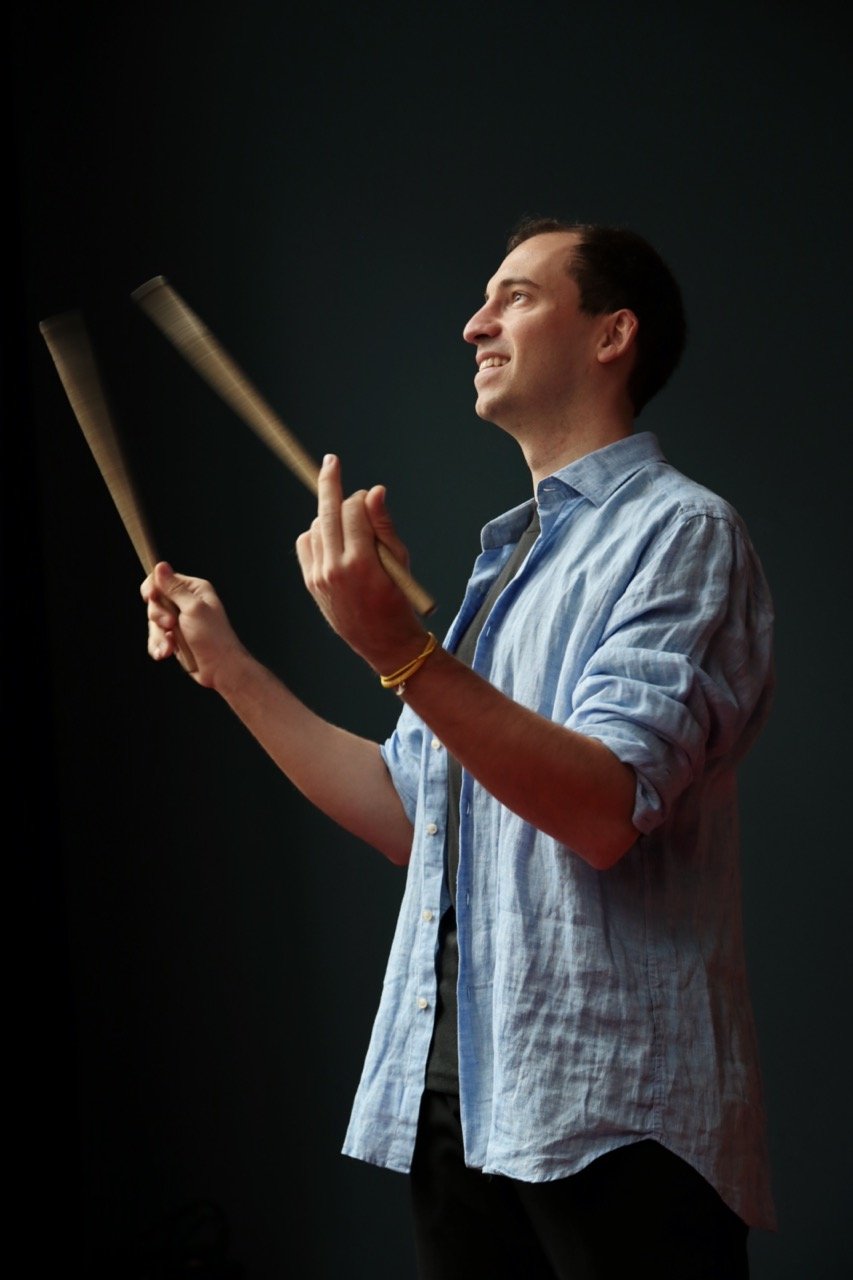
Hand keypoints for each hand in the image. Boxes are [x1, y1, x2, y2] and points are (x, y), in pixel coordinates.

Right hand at [140, 562, 246, 688]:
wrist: (220, 670)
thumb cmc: (214, 638)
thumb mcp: (193, 609)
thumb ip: (174, 589)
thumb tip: (161, 566)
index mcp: (194, 590)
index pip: (163, 579)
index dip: (153, 588)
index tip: (150, 597)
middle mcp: (185, 603)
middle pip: (155, 602)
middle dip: (158, 616)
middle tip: (171, 625)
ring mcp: (179, 622)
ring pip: (153, 623)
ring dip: (158, 636)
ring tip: (170, 646)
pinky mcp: (174, 638)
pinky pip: (155, 638)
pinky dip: (159, 646)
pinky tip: (166, 653)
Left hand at [295, 454, 428, 672]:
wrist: (382, 641)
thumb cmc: (398, 599)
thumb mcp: (400, 562)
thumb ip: (383, 524)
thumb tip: (374, 491)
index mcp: (361, 562)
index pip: (352, 511)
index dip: (360, 498)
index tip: (368, 493)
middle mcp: (335, 568)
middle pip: (326, 512)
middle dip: (329, 483)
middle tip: (331, 461)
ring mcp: (319, 576)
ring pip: (316, 526)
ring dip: (330, 517)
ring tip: (349, 525)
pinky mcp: (311, 582)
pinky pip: (307, 544)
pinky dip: (318, 534)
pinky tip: (333, 538)